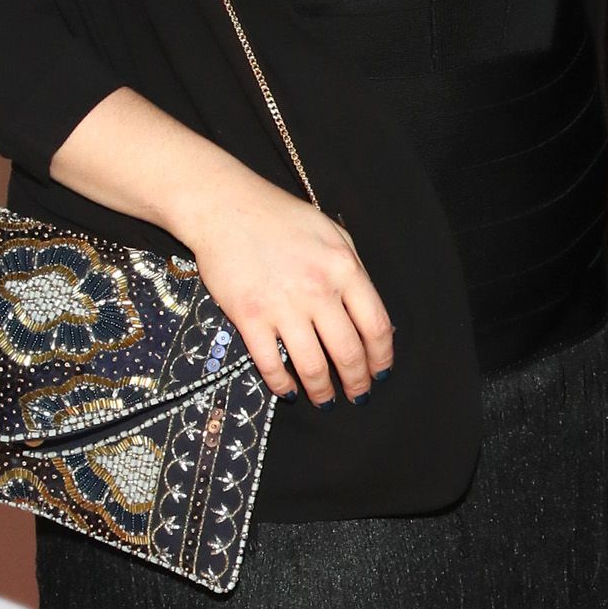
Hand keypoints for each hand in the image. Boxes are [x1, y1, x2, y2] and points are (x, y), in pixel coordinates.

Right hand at [182, 167, 392, 407]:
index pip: (376, 326)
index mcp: (345, 268)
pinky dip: (283, 385)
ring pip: (313, 366)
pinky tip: (289, 391)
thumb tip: (370, 318)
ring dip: (322, 391)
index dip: (382, 358)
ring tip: (326, 401)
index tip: (381, 373)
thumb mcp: (333, 234)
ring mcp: (283, 306)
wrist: (224, 207)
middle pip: (348, 353)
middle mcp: (318, 290)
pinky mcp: (250, 318)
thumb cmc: (280, 218)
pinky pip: (271, 364)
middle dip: (357, 383)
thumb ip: (355, 272)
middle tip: (358, 396)